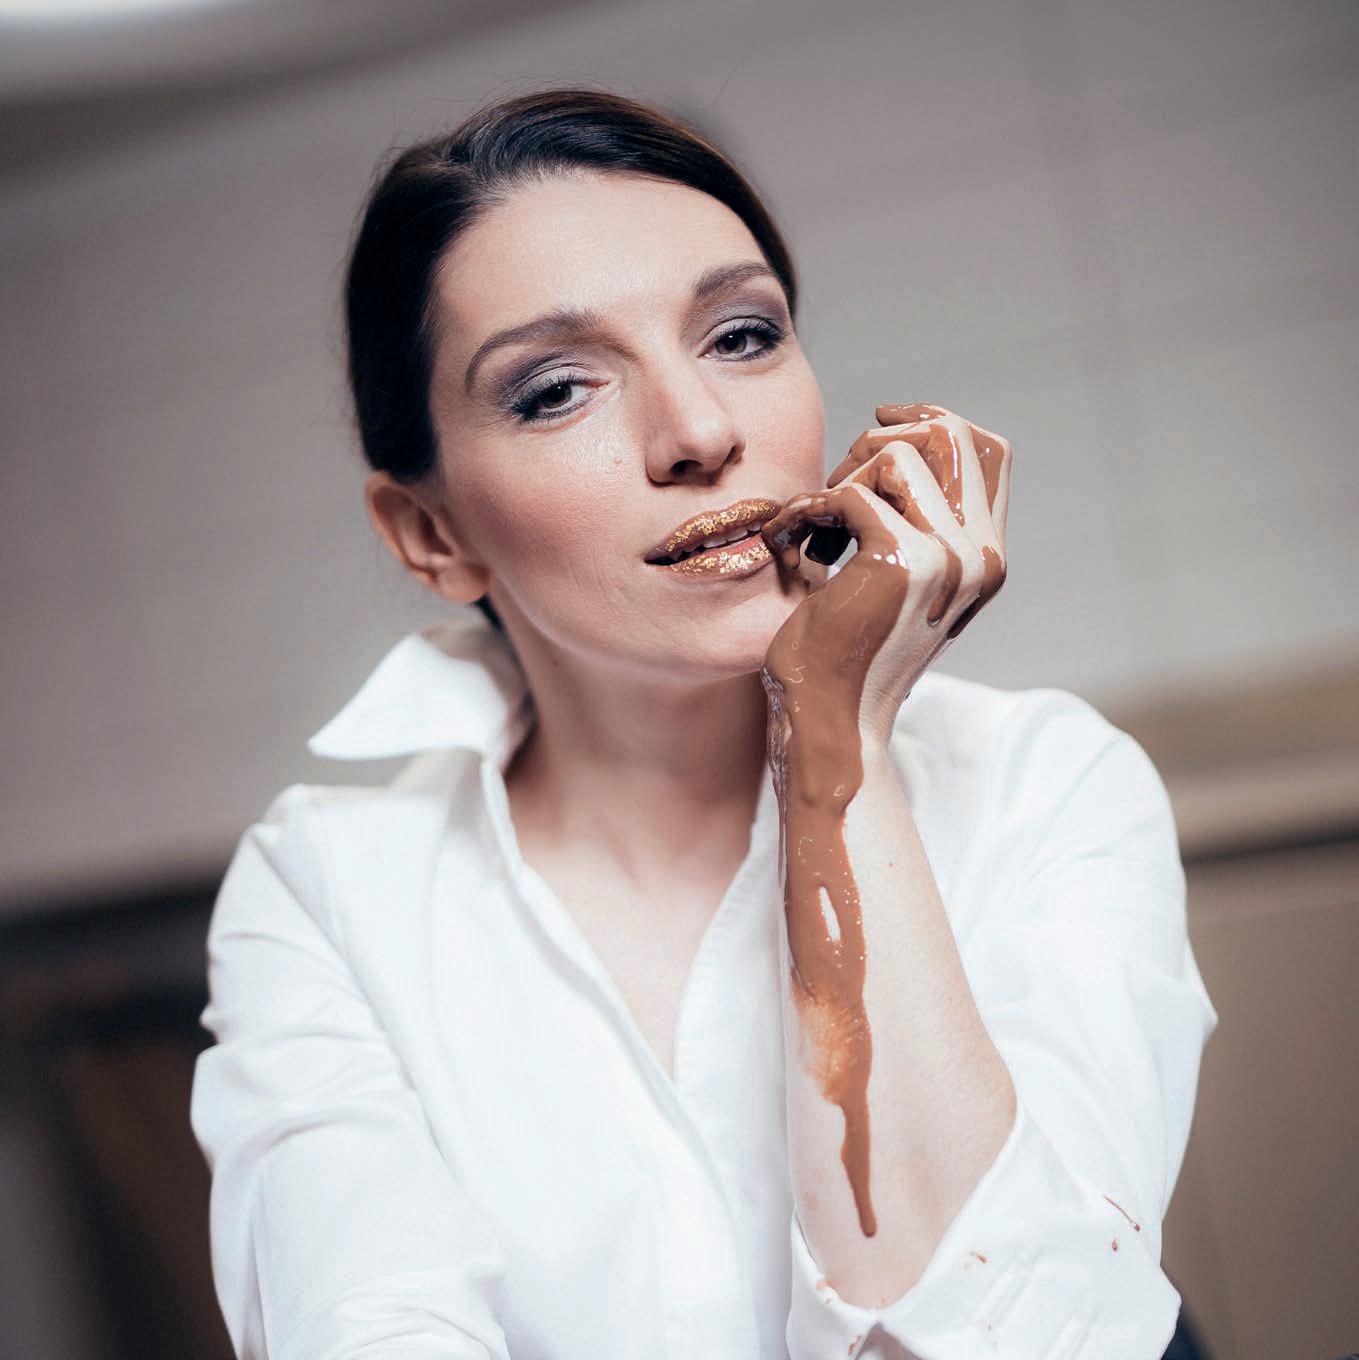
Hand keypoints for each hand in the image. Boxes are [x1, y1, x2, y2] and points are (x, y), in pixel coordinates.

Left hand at [759, 403, 1011, 751]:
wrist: (832, 722)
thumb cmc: (847, 652)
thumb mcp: (896, 579)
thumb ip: (919, 520)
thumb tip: (895, 440)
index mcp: (986, 557)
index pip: (987, 449)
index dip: (932, 421)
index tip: (878, 427)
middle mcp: (981, 556)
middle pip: (949, 433)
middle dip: (877, 445)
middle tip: (834, 496)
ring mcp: (948, 558)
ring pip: (896, 456)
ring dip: (839, 481)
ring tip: (814, 530)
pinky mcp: (899, 563)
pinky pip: (848, 494)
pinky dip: (805, 510)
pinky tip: (789, 543)